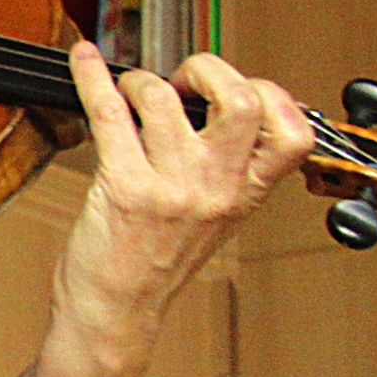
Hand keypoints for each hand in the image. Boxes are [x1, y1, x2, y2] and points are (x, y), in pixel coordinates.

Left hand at [52, 44, 316, 365]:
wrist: (116, 313)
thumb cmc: (155, 265)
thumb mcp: (215, 219)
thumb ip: (225, 170)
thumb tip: (213, 106)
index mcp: (244, 194)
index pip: (292, 132)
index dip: (272, 94)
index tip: (238, 88)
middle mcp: (215, 188)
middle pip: (240, 101)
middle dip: (208, 69)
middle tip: (183, 81)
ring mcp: (171, 188)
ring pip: (163, 98)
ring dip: (140, 81)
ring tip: (129, 94)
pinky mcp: (123, 187)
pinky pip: (109, 112)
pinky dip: (91, 78)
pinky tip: (84, 63)